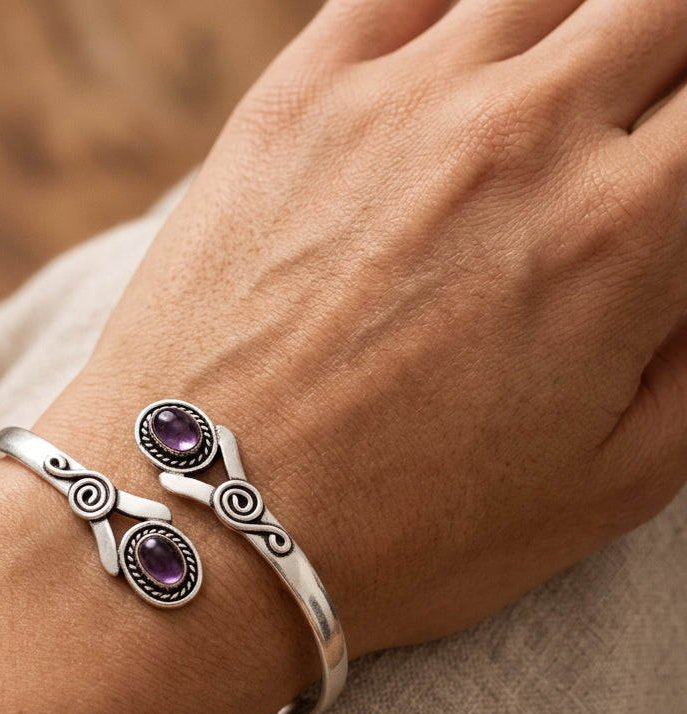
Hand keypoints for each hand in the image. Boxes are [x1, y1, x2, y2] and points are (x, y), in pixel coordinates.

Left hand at [46, 0, 686, 657]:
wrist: (204, 518)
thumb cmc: (400, 532)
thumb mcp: (607, 486)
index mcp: (622, 234)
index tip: (668, 175)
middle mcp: (522, 135)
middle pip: (653, 14)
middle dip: (659, 67)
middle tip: (625, 138)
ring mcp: (398, 102)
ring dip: (569, 31)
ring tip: (548, 102)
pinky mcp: (295, 101)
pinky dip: (452, 8)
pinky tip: (457, 60)